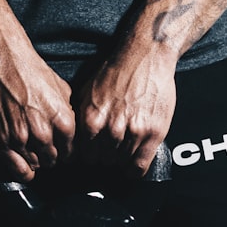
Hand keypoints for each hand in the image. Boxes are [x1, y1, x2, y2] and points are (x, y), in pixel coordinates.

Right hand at [0, 47, 75, 182]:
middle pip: (53, 160)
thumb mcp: (62, 89)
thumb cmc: (30, 71)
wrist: (3, 62)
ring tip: (30, 147)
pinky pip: (19, 170)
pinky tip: (24, 164)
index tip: (59, 148)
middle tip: (43, 146)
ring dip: (35, 159)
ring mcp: (22, 140)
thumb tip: (71, 128)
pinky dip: (23, 170)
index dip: (65, 150)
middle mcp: (44, 134)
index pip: (71, 152)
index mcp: (64, 122)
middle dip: (50, 155)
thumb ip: (69, 113)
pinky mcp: (2, 142)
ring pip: (36, 165)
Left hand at [77, 46, 176, 177]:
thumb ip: (81, 116)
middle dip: (105, 156)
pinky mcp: (152, 133)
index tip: (95, 153)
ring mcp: (133, 132)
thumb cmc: (117, 70)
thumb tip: (74, 138)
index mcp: (91, 119)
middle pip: (103, 161)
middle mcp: (110, 128)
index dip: (90, 155)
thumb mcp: (86, 91)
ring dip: (121, 159)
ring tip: (124, 148)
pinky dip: (135, 170)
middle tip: (111, 148)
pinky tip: (133, 166)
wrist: (145, 56)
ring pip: (121, 163)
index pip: (84, 155)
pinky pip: (140, 165)